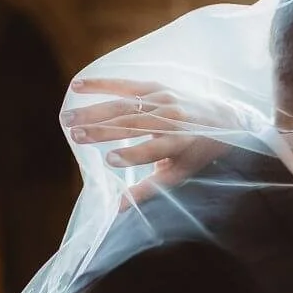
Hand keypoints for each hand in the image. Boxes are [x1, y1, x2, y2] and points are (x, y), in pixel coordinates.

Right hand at [62, 78, 237, 204]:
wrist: (224, 118)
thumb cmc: (197, 152)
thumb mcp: (179, 174)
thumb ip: (148, 189)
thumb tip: (118, 208)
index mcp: (179, 143)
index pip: (153, 150)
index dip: (132, 155)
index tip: (109, 160)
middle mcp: (172, 118)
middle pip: (132, 124)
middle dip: (102, 130)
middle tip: (74, 135)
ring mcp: (163, 99)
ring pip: (124, 105)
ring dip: (93, 110)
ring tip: (68, 118)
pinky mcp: (156, 86)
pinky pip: (125, 84)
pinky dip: (101, 84)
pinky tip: (77, 86)